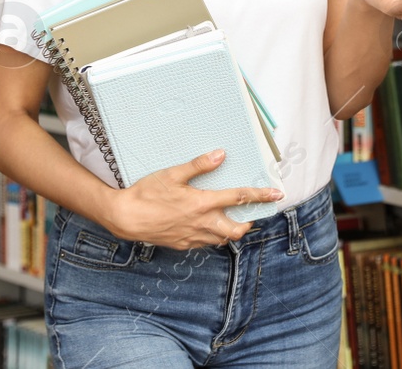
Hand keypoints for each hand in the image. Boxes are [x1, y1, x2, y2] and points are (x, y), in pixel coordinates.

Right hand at [103, 149, 281, 249]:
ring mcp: (192, 237)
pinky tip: (204, 226)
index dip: (259, 196)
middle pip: (236, 230)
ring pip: (221, 239)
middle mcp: (201, 223)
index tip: (276, 195)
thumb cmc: (147, 193)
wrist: (125, 217)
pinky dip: (211, 236)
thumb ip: (198, 165)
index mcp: (202, 203)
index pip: (238, 199)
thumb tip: (220, 155)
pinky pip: (205, 243)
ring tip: (226, 218)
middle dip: (247, 223)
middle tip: (247, 213)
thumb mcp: (172, 173)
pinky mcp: (183, 245)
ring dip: (228, 229)